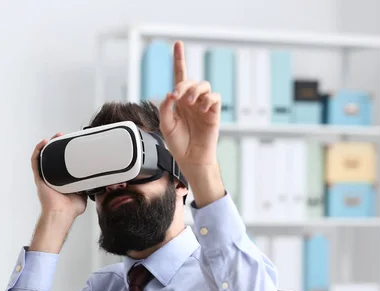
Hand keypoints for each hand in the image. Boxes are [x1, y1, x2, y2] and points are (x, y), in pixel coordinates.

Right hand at [31, 133, 86, 219]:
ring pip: (44, 156)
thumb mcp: (84, 194)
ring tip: (57, 136)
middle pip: (53, 157)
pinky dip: (38, 150)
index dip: (66, 152)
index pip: (63, 162)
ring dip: (49, 144)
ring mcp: (45, 177)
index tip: (73, 143)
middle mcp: (52, 177)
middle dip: (58, 144)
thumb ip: (88, 187)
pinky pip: (36, 161)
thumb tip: (98, 180)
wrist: (61, 214)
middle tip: (65, 136)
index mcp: (62, 180)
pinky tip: (43, 142)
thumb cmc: (70, 209)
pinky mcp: (39, 178)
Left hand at [158, 41, 221, 169]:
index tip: (177, 44)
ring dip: (195, 90)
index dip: (179, 59)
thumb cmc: (178, 143)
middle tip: (177, 96)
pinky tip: (200, 108)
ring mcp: (203, 105)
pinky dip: (207, 99)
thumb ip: (165, 109)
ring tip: (189, 103)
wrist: (190, 158)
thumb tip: (170, 94)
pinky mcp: (213, 113)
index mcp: (179, 101)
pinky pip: (214, 98)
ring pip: (204, 85)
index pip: (179, 76)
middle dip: (183, 85)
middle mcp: (191, 100)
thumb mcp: (165, 125)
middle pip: (190, 80)